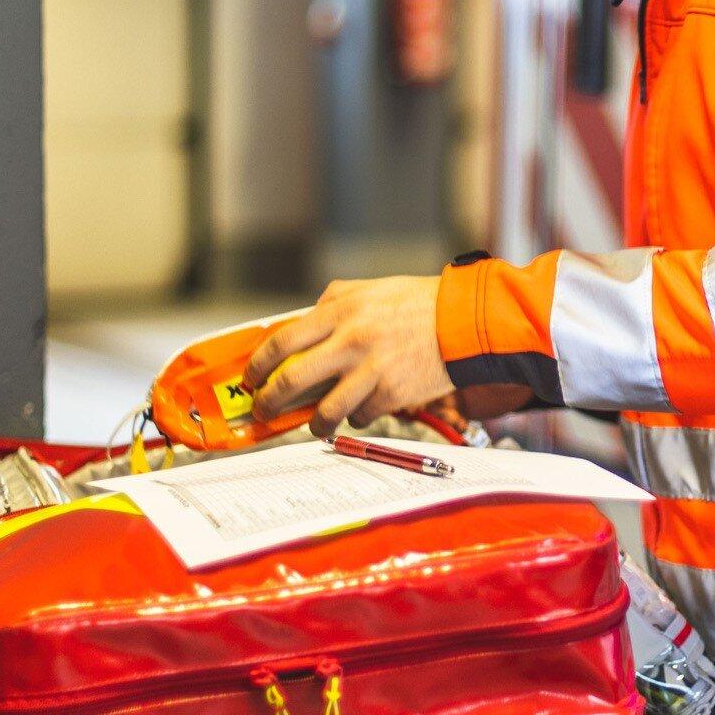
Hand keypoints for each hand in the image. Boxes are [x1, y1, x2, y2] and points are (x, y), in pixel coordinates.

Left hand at [245, 276, 456, 436]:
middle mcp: (351, 342)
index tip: (252, 379)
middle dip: (270, 403)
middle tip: (264, 410)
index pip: (282, 343)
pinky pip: (361, 417)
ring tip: (313, 425)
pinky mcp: (392, 394)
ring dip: (313, 424)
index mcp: (340, 312)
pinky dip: (356, 418)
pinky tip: (361, 408)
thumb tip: (298, 327)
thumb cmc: (416, 303)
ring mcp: (372, 371)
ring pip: (325, 413)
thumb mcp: (367, 290)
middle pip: (292, 382)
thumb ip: (330, 304)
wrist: (462, 321)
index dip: (258, 366)